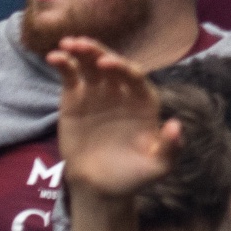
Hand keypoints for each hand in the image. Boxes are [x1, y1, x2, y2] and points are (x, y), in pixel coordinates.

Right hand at [50, 38, 182, 200]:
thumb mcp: (157, 166)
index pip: (134, 77)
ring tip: (67, 43)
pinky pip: (71, 78)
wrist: (100, 187)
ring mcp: (97, 94)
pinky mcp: (75, 100)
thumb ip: (170, 147)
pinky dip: (63, 65)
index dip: (122, 68)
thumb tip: (175, 125)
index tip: (107, 63)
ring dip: (80, 52)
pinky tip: (54, 56)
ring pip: (90, 66)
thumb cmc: (132, 175)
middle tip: (82, 44)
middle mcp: (121, 92)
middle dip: (99, 52)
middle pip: (111, 65)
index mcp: (143, 101)